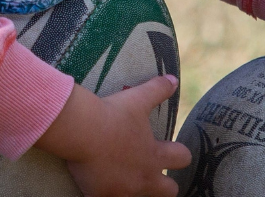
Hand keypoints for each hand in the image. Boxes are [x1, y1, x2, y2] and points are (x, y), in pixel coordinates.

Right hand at [36, 75, 191, 195]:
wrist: (81, 131)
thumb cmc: (112, 114)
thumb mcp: (137, 99)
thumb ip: (157, 90)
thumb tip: (173, 79)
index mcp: (155, 155)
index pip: (182, 159)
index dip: (179, 154)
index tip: (170, 149)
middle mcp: (144, 178)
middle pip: (169, 190)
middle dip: (165, 184)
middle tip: (152, 174)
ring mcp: (124, 191)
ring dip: (136, 190)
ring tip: (124, 178)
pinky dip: (107, 193)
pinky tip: (100, 184)